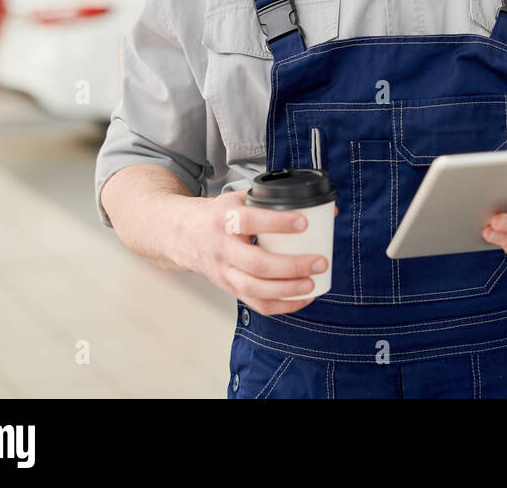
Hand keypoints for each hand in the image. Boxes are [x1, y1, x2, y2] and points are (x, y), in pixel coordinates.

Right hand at [173, 189, 337, 315]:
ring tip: (313, 283)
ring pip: (255, 289)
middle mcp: (222, 249)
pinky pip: (256, 304)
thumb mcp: (237, 199)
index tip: (304, 222)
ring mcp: (224, 273)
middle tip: (319, 261)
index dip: (278, 223)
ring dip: (288, 290)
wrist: (182, 237)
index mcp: (224, 220)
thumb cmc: (217, 216)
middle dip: (292, 266)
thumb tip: (323, 209)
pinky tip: (302, 298)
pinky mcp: (229, 289)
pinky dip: (282, 305)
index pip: (250, 222)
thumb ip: (273, 201)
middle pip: (256, 264)